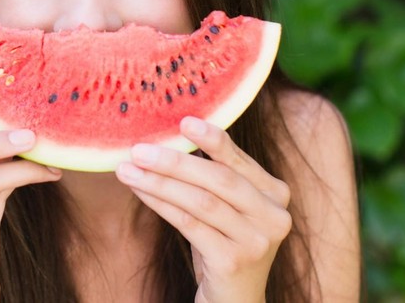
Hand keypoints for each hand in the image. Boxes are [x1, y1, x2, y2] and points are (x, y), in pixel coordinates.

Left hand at [115, 116, 291, 302]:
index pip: (238, 161)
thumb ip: (215, 176)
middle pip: (219, 179)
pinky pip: (190, 225)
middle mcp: (274, 216)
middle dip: (175, 161)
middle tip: (139, 149)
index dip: (212, 139)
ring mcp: (256, 241)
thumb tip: (172, 136)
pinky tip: (140, 191)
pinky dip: (161, 204)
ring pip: (201, 202)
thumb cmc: (224, 244)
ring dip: (160, 182)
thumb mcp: (227, 208)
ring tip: (128, 169)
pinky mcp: (233, 262)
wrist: (234, 300)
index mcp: (276, 194)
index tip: (184, 120)